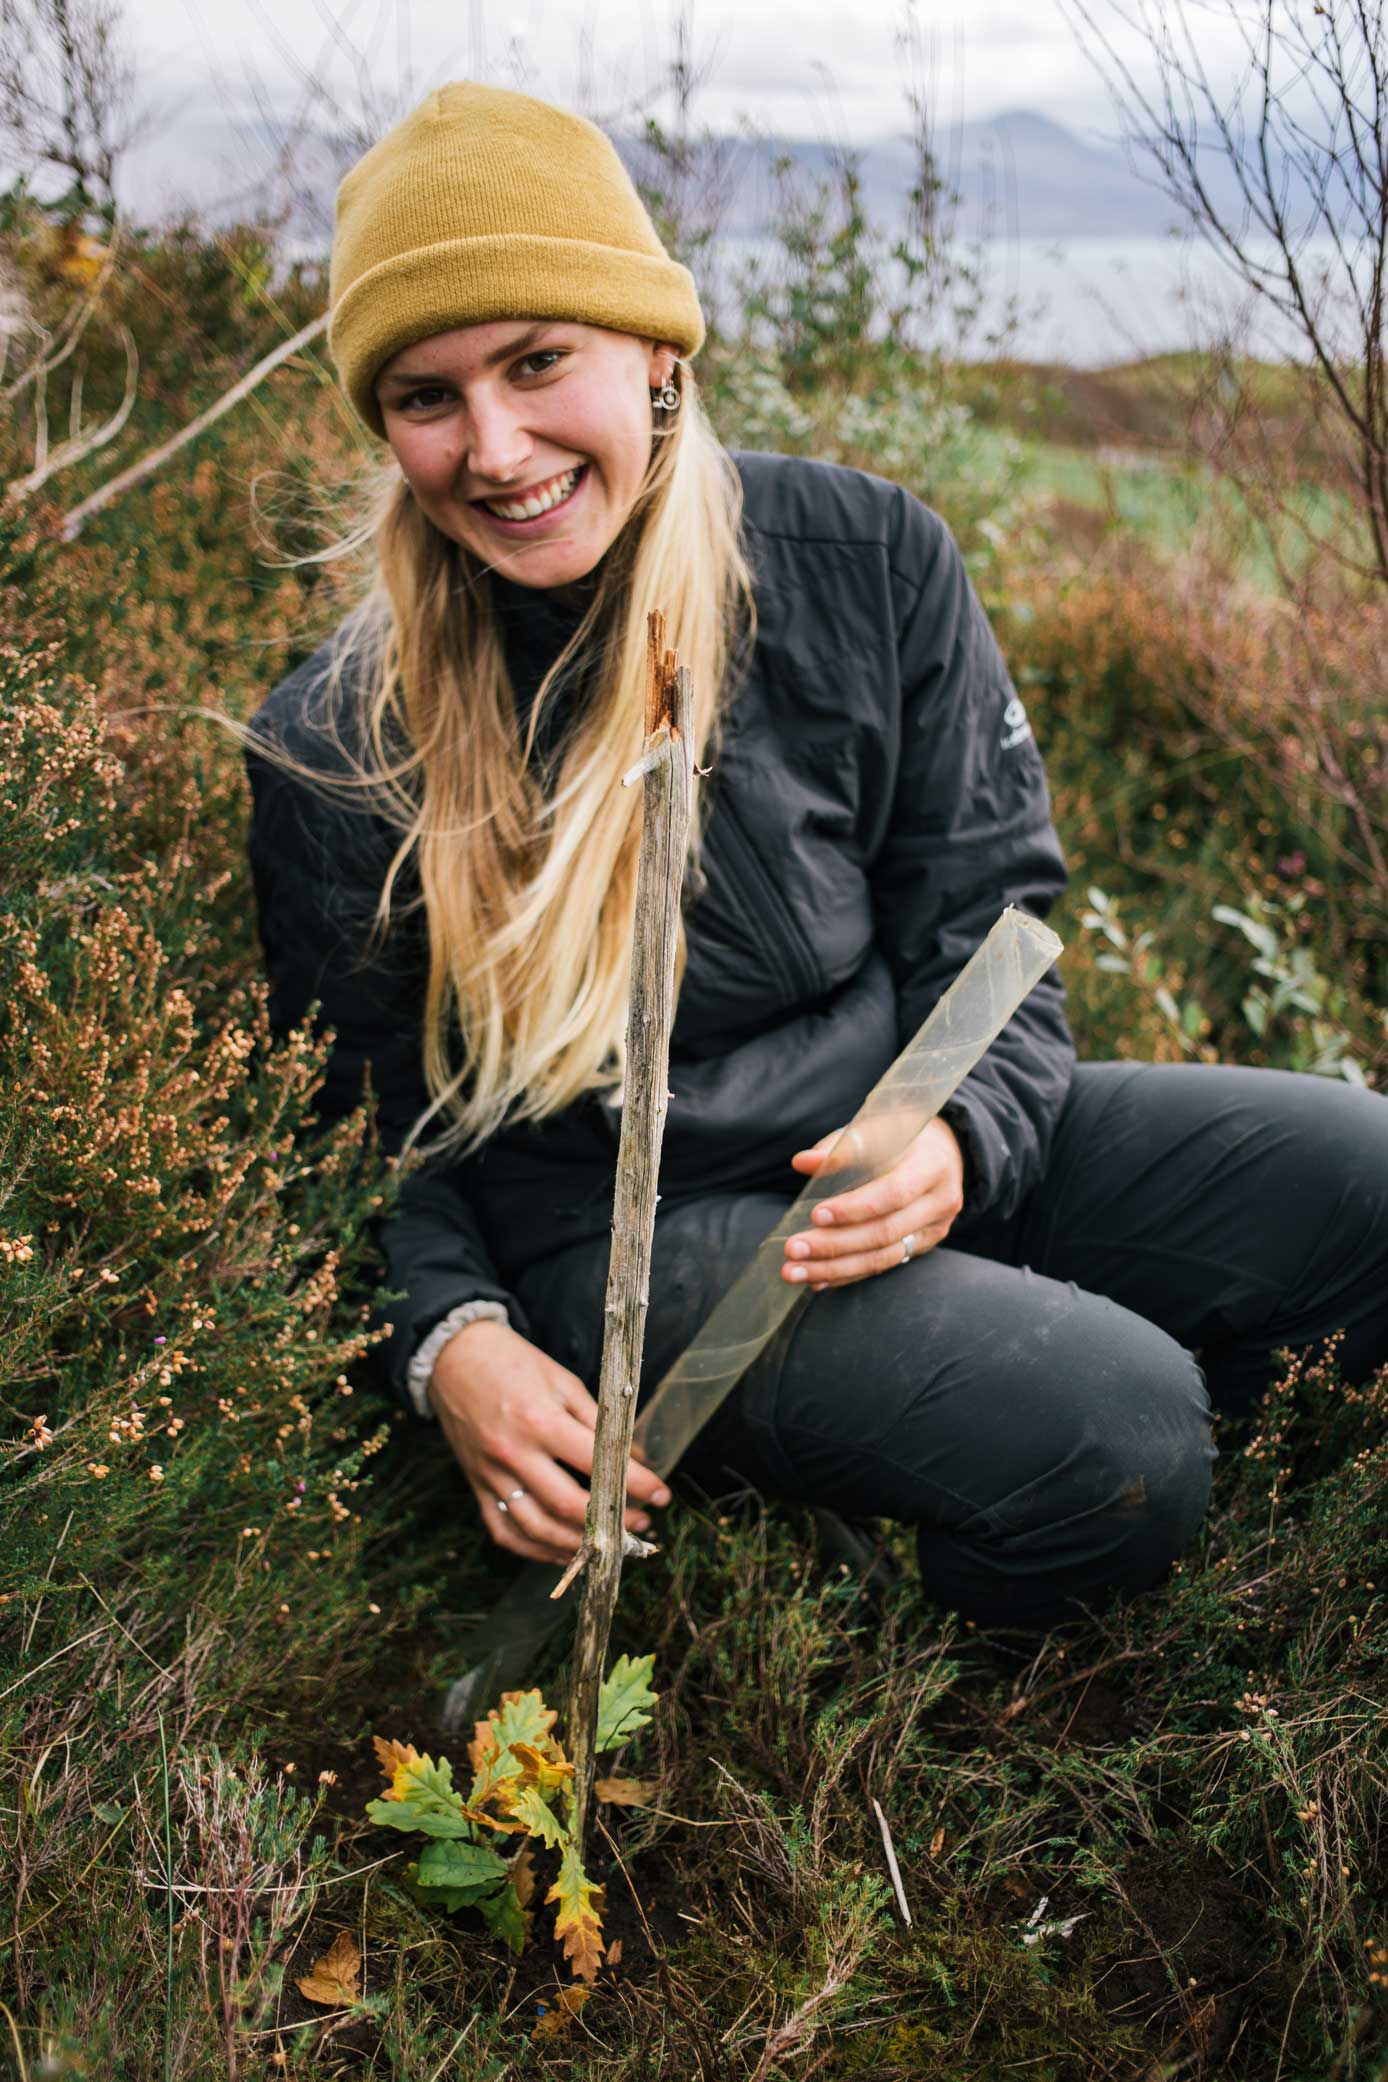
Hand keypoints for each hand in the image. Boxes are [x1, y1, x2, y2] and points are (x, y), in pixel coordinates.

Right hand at [428, 1320, 670, 1565]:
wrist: (452, 1358)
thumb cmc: (512, 1362)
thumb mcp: (562, 1381)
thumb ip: (598, 1423)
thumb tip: (636, 1458)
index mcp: (539, 1420)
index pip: (596, 1464)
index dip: (636, 1483)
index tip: (662, 1495)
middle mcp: (513, 1453)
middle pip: (567, 1506)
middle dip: (612, 1522)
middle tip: (642, 1524)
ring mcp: (490, 1475)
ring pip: (536, 1529)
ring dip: (577, 1545)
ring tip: (609, 1544)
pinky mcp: (476, 1487)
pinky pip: (506, 1532)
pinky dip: (536, 1549)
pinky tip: (563, 1549)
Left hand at [782, 1116, 964, 1289]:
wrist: (940, 1150)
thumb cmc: (900, 1136)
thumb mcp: (876, 1130)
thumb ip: (840, 1147)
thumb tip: (802, 1162)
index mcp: (932, 1165)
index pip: (894, 1193)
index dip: (855, 1208)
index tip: (816, 1215)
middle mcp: (940, 1202)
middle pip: (885, 1233)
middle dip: (835, 1246)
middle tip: (793, 1250)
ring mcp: (934, 1229)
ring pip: (883, 1258)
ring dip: (834, 1268)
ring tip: (795, 1272)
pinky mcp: (922, 1247)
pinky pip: (881, 1266)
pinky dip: (846, 1274)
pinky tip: (816, 1279)